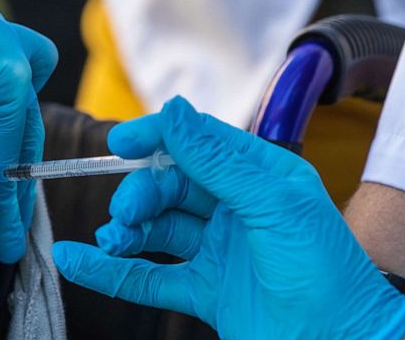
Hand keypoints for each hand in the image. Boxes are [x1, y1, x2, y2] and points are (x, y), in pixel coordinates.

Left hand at [0, 0, 57, 262]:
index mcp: (11, 84)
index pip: (10, 160)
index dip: (6, 208)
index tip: (5, 247)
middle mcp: (16, 62)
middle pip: (21, 136)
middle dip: (12, 184)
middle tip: (6, 231)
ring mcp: (0, 44)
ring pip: (17, 106)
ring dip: (8, 142)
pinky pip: (0, 82)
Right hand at [52, 97, 404, 337]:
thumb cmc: (327, 274)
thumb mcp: (274, 205)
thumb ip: (218, 160)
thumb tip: (173, 110)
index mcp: (260, 176)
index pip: (198, 142)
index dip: (157, 137)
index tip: (119, 142)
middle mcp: (236, 209)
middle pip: (170, 186)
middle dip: (141, 194)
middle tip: (125, 214)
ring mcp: (218, 251)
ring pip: (157, 228)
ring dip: (127, 230)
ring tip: (111, 240)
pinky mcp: (205, 293)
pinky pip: (148, 277)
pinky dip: (111, 271)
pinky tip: (77, 260)